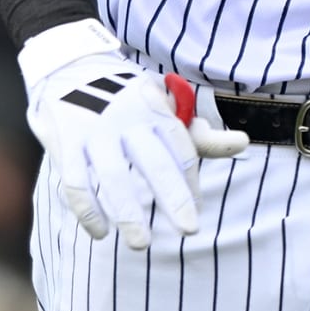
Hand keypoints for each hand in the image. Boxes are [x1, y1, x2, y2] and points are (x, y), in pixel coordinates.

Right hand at [22, 27, 249, 247]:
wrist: (70, 67)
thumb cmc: (127, 98)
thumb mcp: (162, 107)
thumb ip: (197, 133)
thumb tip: (242, 142)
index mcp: (157, 109)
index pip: (182, 148)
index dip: (191, 182)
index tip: (196, 211)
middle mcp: (128, 118)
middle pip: (155, 161)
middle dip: (174, 196)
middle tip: (190, 229)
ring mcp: (96, 130)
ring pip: (114, 176)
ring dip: (128, 213)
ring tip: (142, 244)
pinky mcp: (66, 141)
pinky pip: (76, 182)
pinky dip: (88, 210)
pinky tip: (100, 233)